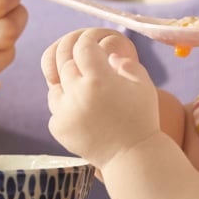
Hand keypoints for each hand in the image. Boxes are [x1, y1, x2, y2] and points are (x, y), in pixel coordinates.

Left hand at [43, 28, 158, 165]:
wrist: (133, 157)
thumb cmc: (142, 118)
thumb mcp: (143, 84)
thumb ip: (125, 63)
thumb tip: (107, 54)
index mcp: (98, 79)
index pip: (83, 47)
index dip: (88, 41)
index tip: (93, 43)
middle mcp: (77, 93)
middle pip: (67, 65)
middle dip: (79, 64)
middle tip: (92, 72)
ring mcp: (64, 112)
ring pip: (56, 86)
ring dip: (68, 85)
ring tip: (87, 95)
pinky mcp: (58, 128)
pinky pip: (55, 108)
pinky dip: (65, 107)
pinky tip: (83, 113)